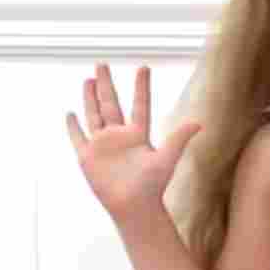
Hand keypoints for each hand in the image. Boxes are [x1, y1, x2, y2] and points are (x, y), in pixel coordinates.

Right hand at [65, 63, 202, 220]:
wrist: (134, 206)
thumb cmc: (152, 185)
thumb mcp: (167, 159)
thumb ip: (179, 139)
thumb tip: (199, 123)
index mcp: (138, 134)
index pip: (139, 104)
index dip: (141, 87)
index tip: (143, 67)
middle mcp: (119, 135)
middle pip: (110, 103)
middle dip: (105, 84)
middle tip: (101, 63)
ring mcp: (102, 144)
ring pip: (94, 115)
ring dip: (90, 98)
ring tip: (88, 79)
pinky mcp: (88, 156)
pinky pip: (78, 136)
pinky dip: (73, 125)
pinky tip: (70, 113)